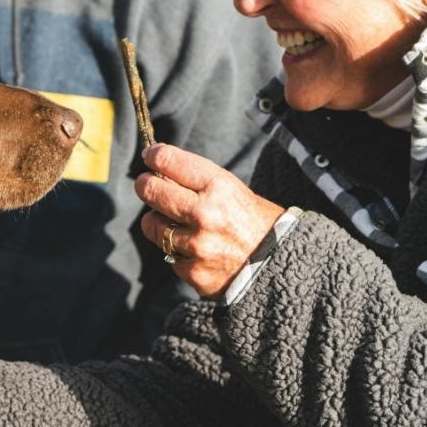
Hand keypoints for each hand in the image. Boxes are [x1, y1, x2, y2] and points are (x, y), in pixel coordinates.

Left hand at [135, 143, 283, 298]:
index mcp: (219, 186)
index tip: (150, 156)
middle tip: (147, 185)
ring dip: (159, 222)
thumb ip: (197, 182)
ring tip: (177, 223)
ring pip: (152, 225)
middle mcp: (205, 214)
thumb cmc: (254, 221)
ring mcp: (197, 245)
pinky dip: (177, 251)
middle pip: (150, 190)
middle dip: (145, 185)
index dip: (153, 155)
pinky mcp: (193, 270)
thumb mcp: (233, 190)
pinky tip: (196, 250)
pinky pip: (168, 254)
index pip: (168, 160)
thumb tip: (158, 171)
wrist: (281, 264)